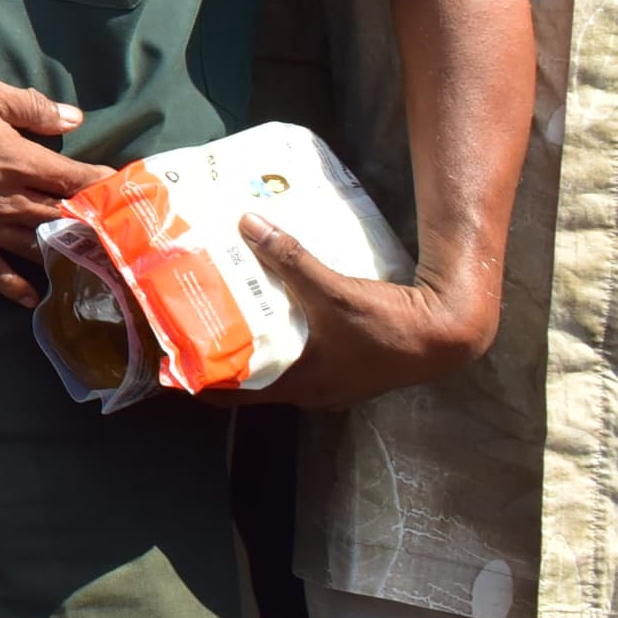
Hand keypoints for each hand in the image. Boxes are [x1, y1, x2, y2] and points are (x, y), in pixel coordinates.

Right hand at [0, 72, 105, 305]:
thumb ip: (30, 106)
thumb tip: (74, 118)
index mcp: (17, 160)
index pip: (76, 179)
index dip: (107, 187)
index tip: (133, 194)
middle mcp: (6, 199)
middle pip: (64, 219)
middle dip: (98, 230)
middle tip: (128, 243)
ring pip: (35, 248)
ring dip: (66, 258)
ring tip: (97, 272)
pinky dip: (15, 285)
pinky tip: (35, 297)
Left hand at [218, 222, 497, 407]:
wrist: (448, 335)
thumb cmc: (388, 325)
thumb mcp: (333, 290)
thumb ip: (289, 258)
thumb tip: (246, 223)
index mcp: (300, 385)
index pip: (234, 394)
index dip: (200, 379)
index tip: (169, 365)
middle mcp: (313, 391)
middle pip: (254, 381)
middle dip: (224, 356)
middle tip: (194, 328)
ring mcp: (335, 382)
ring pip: (282, 369)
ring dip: (258, 348)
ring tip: (231, 317)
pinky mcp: (352, 367)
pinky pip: (308, 357)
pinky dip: (289, 341)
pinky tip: (284, 314)